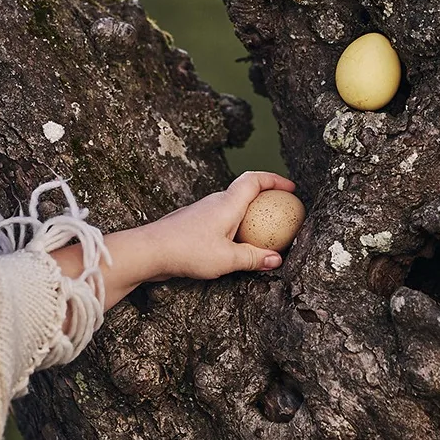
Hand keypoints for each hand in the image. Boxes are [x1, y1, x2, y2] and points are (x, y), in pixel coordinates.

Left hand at [144, 170, 295, 281]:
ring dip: (248, 216)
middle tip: (280, 213)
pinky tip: (234, 247)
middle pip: (244, 192)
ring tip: (261, 234)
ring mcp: (202, 212)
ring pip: (231, 207)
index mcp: (227, 203)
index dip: (274, 180)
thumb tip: (276, 259)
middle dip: (265, 199)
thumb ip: (253, 258)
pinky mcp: (192, 224)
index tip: (290, 189)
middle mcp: (215, 202)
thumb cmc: (187, 251)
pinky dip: (233, 227)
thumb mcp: (227, 259)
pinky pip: (220, 220)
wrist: (149, 250)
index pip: (254, 180)